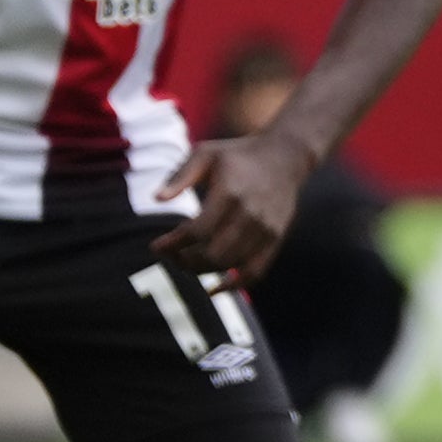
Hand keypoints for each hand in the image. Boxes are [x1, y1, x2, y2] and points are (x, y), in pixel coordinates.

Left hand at [152, 133, 309, 280]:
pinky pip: (255, 272)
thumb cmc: (237, 154)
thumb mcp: (206, 153)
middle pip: (212, 254)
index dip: (172, 244)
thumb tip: (157, 199)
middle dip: (185, 260)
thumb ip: (180, 176)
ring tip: (187, 262)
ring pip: (229, 265)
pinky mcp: (276, 238)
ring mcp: (266, 229)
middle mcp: (250, 213)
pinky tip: (215, 288)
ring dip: (202, 270)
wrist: (285, 156)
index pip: (196, 231)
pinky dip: (234, 285)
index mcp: (229, 192)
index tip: (156, 246)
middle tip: (171, 255)